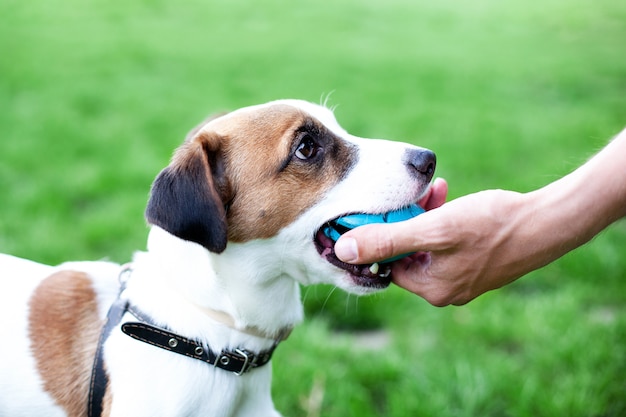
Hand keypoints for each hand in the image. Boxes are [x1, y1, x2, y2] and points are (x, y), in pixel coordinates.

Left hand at [335, 184, 523, 305]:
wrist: (547, 222)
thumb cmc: (493, 225)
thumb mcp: (434, 229)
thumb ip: (387, 240)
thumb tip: (344, 250)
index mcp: (431, 289)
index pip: (386, 265)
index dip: (380, 235)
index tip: (377, 208)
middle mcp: (444, 289)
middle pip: (405, 253)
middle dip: (405, 220)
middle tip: (409, 195)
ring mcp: (461, 276)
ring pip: (425, 243)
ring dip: (423, 215)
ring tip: (431, 190)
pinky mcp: (474, 261)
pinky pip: (446, 241)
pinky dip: (441, 218)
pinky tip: (444, 194)